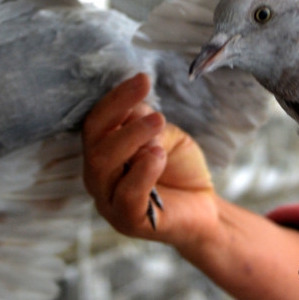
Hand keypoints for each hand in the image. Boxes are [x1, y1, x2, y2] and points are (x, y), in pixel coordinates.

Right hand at [82, 74, 218, 252]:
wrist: (204, 208)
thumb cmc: (179, 170)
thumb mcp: (165, 138)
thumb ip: (146, 125)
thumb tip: (133, 110)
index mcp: (103, 152)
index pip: (99, 121)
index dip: (117, 98)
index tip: (142, 78)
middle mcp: (98, 176)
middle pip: (94, 140)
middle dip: (119, 112)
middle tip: (151, 101)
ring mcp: (109, 201)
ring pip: (103, 165)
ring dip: (130, 138)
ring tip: (158, 123)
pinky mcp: (127, 221)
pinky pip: (126, 195)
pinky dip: (141, 172)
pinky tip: (157, 156)